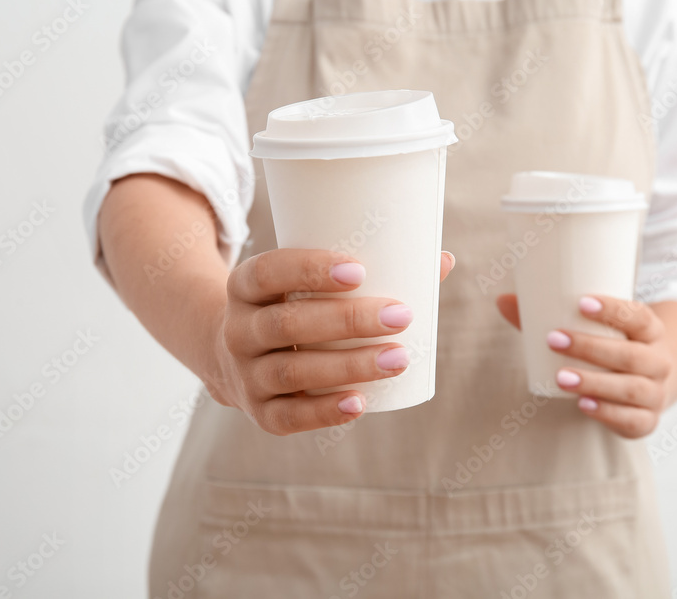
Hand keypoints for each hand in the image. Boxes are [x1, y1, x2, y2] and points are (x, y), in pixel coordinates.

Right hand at [207, 248, 454, 435]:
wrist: (231, 357)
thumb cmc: (292, 307)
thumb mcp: (306, 283)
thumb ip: (368, 269)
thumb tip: (444, 260)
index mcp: (245, 286)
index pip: (268, 272)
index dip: (309, 269)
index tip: (360, 270)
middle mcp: (238, 331)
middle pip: (288, 324)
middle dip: (348, 320)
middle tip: (401, 315)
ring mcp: (246, 375)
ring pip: (293, 371)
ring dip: (349, 365)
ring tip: (399, 359)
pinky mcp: (259, 412)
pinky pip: (289, 416)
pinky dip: (324, 411)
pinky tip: (360, 403)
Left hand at [496, 293, 672, 438]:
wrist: (650, 382)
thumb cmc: (613, 346)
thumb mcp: (594, 329)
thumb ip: (550, 316)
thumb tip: (502, 300)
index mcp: (651, 331)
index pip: (639, 316)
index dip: (614, 309)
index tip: (581, 302)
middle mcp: (659, 361)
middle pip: (632, 355)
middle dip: (591, 348)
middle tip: (554, 340)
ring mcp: (655, 393)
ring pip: (631, 388)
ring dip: (595, 382)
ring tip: (561, 377)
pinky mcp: (647, 420)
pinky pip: (632, 420)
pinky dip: (607, 413)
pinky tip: (583, 405)